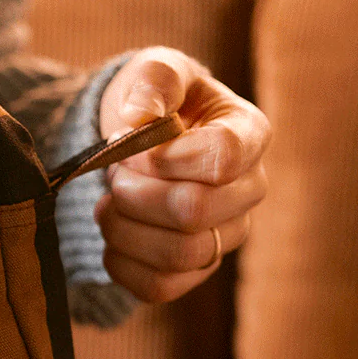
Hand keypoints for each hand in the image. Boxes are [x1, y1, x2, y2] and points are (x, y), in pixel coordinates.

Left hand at [95, 47, 269, 303]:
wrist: (132, 143)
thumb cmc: (153, 103)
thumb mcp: (153, 72)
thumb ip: (154, 81)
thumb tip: (139, 117)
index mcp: (248, 136)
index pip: (223, 158)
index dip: (167, 158)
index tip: (135, 146)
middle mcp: (247, 191)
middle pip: (195, 212)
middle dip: (136, 193)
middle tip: (115, 174)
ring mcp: (223, 236)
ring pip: (178, 254)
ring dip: (124, 229)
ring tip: (109, 201)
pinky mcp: (191, 270)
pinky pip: (158, 286)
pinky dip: (120, 263)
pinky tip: (111, 234)